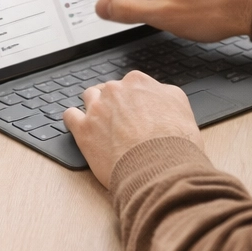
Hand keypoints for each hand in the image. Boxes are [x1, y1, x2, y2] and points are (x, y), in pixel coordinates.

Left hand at [64, 70, 201, 185]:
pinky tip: (81, 128)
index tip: (135, 110)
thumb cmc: (175, 143)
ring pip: (89, 99)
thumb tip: (159, 94)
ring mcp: (97, 108)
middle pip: (109, 90)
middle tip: (122, 123)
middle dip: (114, 104)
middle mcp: (115, 90)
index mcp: (138, 82)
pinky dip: (74, 121)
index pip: (130, 84)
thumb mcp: (182, 108)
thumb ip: (165, 96)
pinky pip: (70, 116)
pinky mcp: (83, 129)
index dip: (133, 99)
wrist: (162, 168)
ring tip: (102, 126)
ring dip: (94, 109)